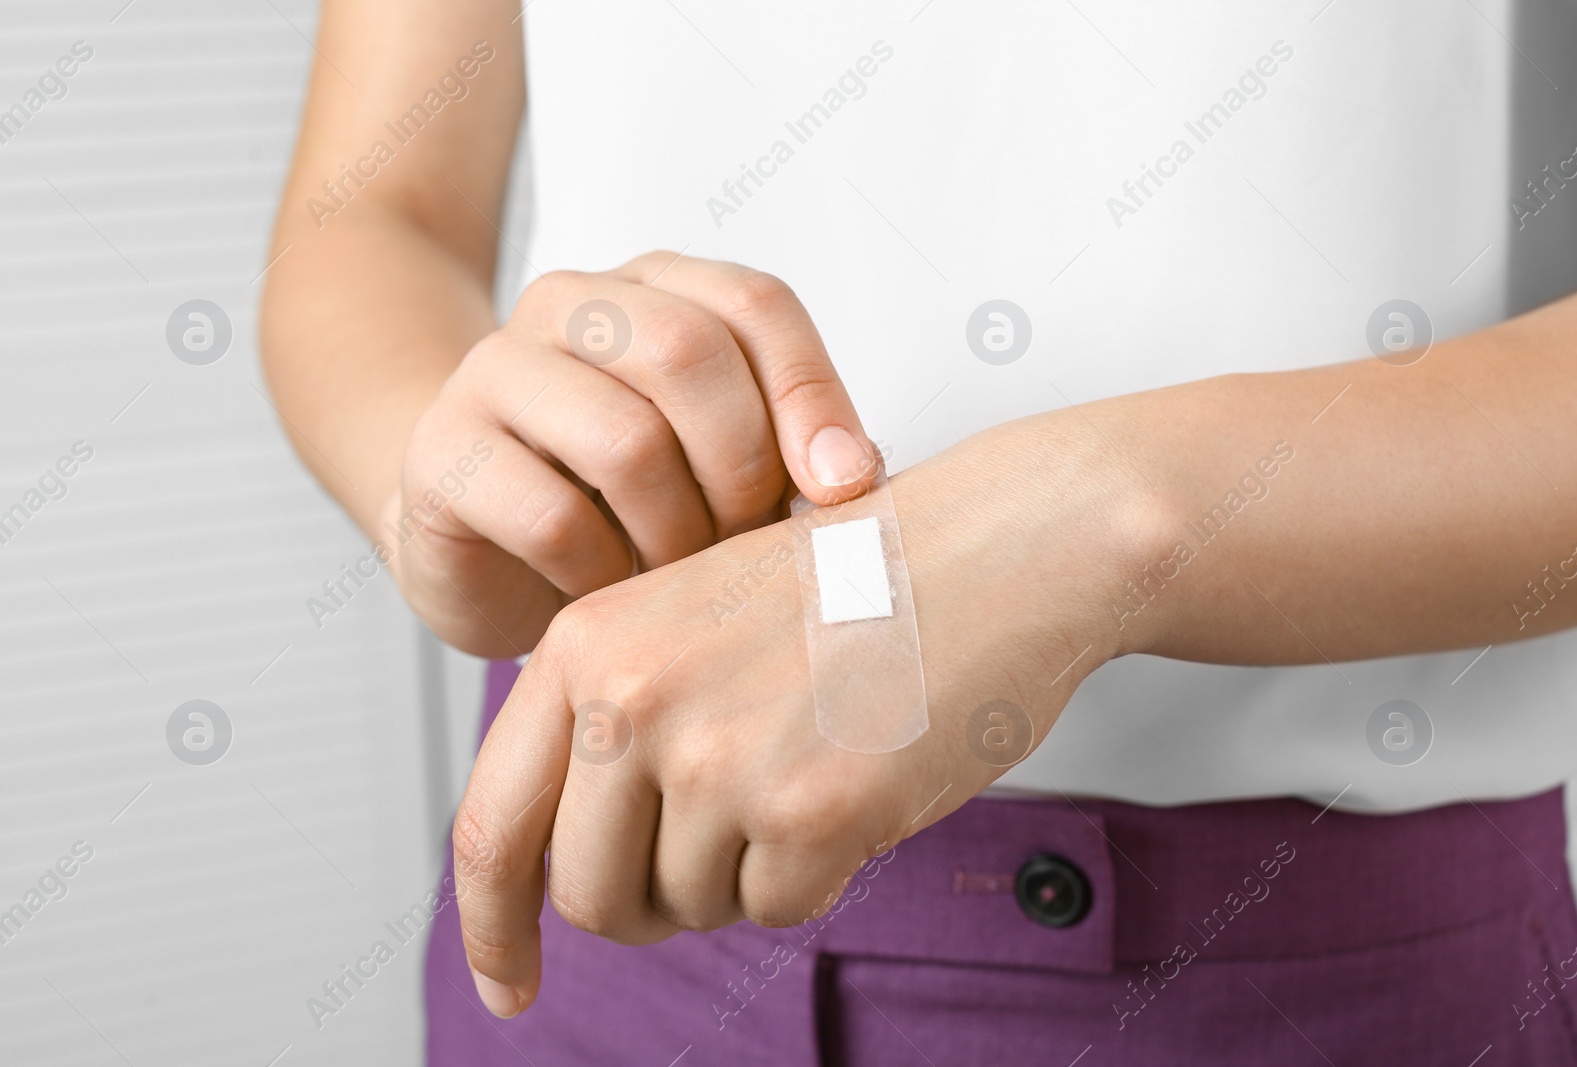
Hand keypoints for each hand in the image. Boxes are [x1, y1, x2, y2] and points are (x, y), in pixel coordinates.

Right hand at [381, 252, 878, 654]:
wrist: (476, 539)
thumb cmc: (617, 501)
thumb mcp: (719, 464)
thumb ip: (789, 452)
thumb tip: (853, 477)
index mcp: (653, 287)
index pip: (754, 304)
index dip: (811, 396)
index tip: (844, 489)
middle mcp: (568, 303)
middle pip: (689, 353)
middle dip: (742, 469)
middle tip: (742, 541)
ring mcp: (493, 371)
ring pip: (626, 441)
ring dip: (676, 535)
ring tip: (674, 574)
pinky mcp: (442, 454)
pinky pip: (553, 521)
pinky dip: (603, 575)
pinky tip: (603, 590)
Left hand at [449, 418, 1152, 1016]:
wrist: (993, 550)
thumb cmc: (858, 584)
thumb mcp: (689, 618)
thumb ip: (612, 723)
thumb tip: (571, 865)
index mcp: (586, 645)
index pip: (491, 824)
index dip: (491, 926)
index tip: (509, 984)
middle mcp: (631, 699)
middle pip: (587, 894)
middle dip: (646, 904)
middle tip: (719, 856)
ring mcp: (714, 756)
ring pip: (688, 906)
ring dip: (745, 871)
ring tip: (805, 770)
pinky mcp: (805, 809)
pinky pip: (780, 908)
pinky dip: (818, 870)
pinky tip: (853, 781)